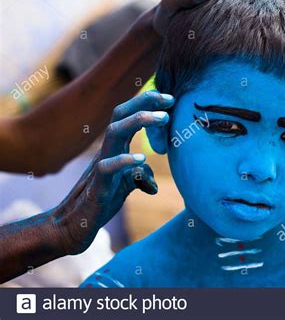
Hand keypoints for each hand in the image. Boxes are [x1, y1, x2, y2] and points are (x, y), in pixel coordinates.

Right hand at [52, 91, 173, 254]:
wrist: (75, 224)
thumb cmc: (101, 199)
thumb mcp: (126, 184)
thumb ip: (139, 175)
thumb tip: (153, 182)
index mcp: (116, 148)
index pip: (129, 116)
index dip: (148, 104)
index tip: (170, 99)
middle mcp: (108, 151)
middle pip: (121, 115)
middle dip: (144, 103)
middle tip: (169, 99)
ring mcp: (101, 166)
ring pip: (114, 133)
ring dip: (139, 121)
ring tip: (163, 118)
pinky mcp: (97, 186)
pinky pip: (107, 167)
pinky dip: (124, 161)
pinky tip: (141, 159)